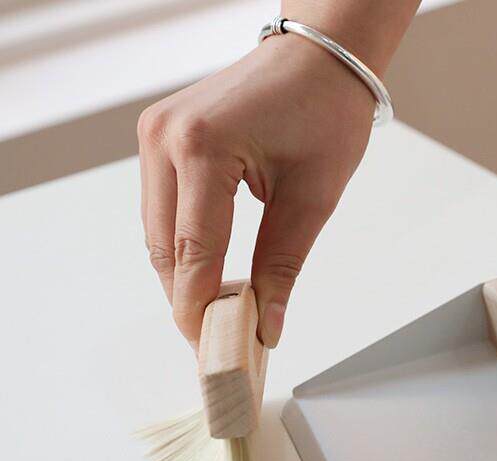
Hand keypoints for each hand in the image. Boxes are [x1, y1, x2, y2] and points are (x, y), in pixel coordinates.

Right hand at [137, 33, 373, 347]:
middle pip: (164, 248)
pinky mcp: (161, 138)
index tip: (213, 352)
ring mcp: (156, 134)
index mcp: (202, 147)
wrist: (318, 59)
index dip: (200, 309)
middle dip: (188, 300)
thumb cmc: (326, 113)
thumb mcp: (313, 198)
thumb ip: (282, 267)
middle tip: (217, 342)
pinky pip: (163, 209)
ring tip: (217, 314)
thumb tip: (267, 327)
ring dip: (183, 276)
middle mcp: (165, 138)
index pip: (193, 252)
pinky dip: (182, 246)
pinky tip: (208, 272)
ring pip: (157, 233)